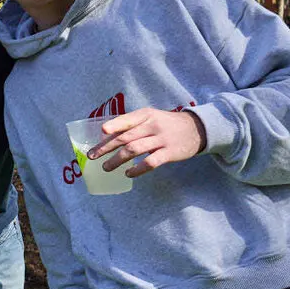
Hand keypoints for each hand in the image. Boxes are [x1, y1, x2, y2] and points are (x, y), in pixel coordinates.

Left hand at [89, 108, 205, 177]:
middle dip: (106, 148)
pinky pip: (150, 162)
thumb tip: (106, 135)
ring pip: (134, 150)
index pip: (126, 120)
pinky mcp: (169, 153)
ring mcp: (161, 140)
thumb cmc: (166, 124)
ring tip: (106, 167)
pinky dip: (137, 169)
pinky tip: (128, 173)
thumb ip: (132, 124)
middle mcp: (152, 125)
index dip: (113, 126)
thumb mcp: (151, 117)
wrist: (196, 129)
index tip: (101, 133)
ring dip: (117, 160)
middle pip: (126, 137)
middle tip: (93, 156)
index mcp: (146, 115)